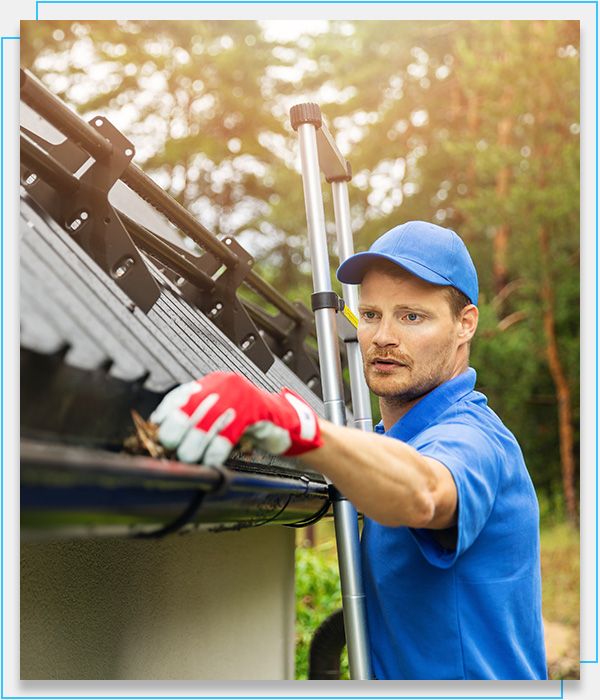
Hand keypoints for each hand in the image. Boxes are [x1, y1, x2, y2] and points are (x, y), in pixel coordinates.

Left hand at [150, 372, 321, 465]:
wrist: (285, 422)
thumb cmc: (250, 421)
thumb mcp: (221, 414)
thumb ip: (198, 417)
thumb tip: (164, 431)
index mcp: (213, 382)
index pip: (179, 396)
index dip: (165, 417)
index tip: (156, 433)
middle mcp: (223, 385)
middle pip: (187, 411)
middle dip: (176, 436)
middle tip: (174, 451)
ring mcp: (238, 397)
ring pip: (202, 427)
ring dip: (193, 448)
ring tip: (191, 458)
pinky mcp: (251, 413)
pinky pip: (223, 438)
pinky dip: (214, 453)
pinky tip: (212, 460)